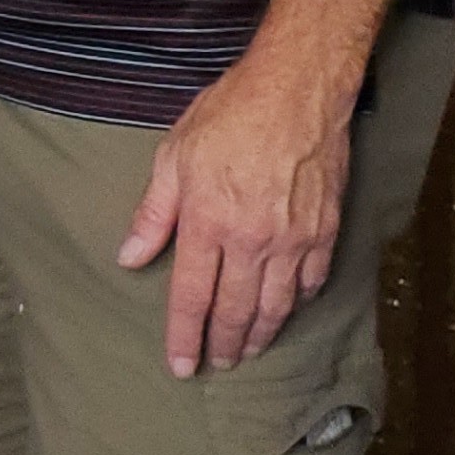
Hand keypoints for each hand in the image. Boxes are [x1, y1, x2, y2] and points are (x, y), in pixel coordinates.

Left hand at [118, 52, 356, 377]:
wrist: (298, 88)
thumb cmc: (230, 114)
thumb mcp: (174, 156)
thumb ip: (153, 214)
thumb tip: (130, 257)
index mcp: (208, 223)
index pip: (191, 298)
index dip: (184, 337)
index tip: (181, 366)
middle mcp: (252, 241)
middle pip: (235, 311)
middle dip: (223, 345)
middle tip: (217, 365)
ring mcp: (293, 239)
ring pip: (276, 305)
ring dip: (261, 334)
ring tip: (249, 350)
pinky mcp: (325, 230)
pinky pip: (312, 281)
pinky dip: (298, 302)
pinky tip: (287, 309)